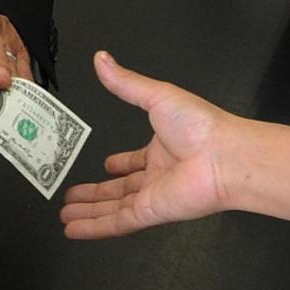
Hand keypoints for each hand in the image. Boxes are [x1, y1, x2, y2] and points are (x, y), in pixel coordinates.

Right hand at [60, 50, 249, 239]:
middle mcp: (157, 175)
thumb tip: (102, 59)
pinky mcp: (150, 213)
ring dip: (89, 212)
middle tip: (73, 196)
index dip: (120, 164)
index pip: (136, 161)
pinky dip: (94, 229)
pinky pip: (117, 223)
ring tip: (64, 215)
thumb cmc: (201, 126)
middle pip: (119, 188)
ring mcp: (153, 196)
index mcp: (162, 149)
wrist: (225, 157)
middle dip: (96, 193)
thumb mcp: (157, 96)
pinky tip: (73, 230)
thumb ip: (125, 83)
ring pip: (113, 209)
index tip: (106, 165)